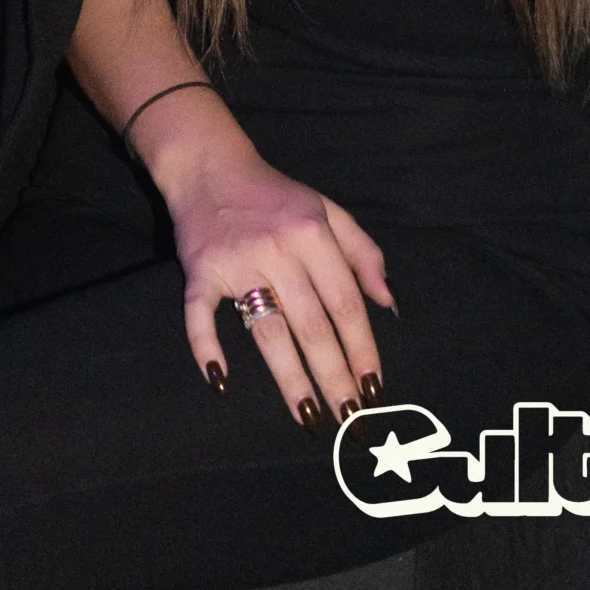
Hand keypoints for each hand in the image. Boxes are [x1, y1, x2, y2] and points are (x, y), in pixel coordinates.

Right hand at [156, 130, 393, 425]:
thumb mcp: (328, 211)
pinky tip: (220, 383)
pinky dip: (206, 348)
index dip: (362, 349)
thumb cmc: (277, 197)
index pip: (345, 303)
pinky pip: (201, 317)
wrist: (210, 168)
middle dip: (334, 377)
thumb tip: (390, 304)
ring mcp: (237, 262)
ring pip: (267, 331)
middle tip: (350, 421)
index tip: (375, 389)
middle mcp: (279, 249)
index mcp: (314, 234)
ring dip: (289, 379)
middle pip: (312, 326)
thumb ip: (364, 254)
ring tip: (308, 417)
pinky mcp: (199, 272)